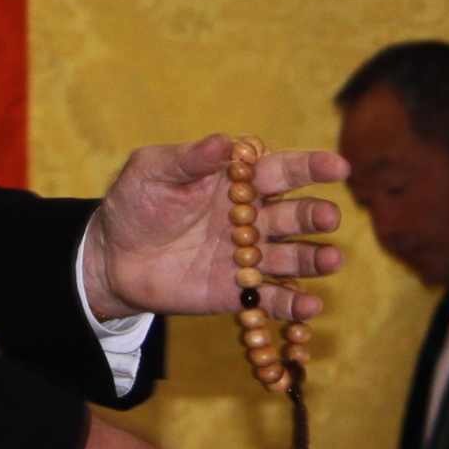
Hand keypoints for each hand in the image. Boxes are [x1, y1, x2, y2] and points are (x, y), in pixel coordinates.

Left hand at [89, 135, 346, 321]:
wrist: (111, 256)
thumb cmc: (134, 203)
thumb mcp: (151, 170)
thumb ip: (187, 158)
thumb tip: (222, 141)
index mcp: (238, 180)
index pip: (282, 170)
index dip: (311, 166)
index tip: (338, 167)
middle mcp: (253, 217)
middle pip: (295, 214)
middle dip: (315, 215)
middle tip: (327, 218)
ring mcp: (249, 256)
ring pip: (293, 256)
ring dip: (315, 258)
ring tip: (332, 259)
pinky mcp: (239, 291)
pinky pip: (273, 298)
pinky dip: (293, 304)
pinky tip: (309, 306)